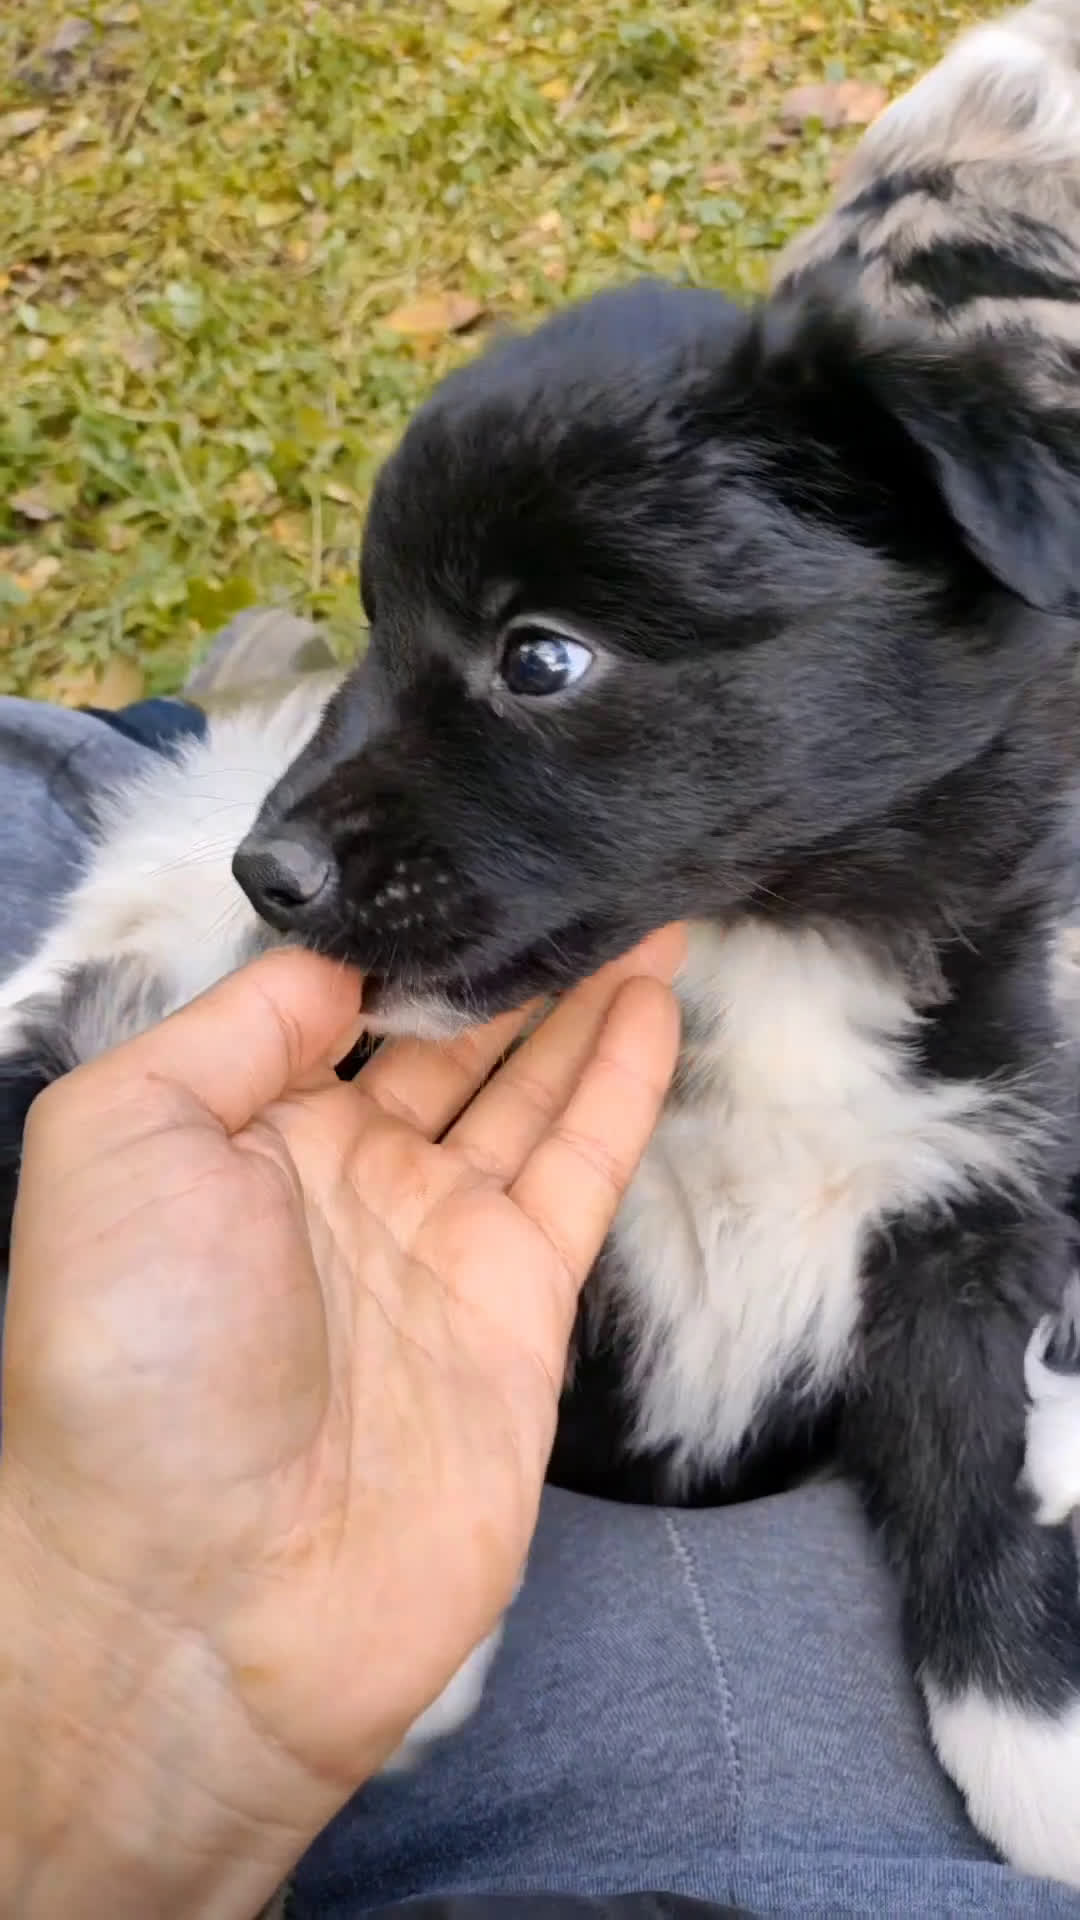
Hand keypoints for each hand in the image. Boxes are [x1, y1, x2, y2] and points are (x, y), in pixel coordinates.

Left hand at [0, 929, 681, 1917]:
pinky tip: (655, 998)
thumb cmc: (131, 1358)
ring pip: (527, 1086)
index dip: (403, 928)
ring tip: (643, 899)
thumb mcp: (121, 1138)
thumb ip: (234, 1028)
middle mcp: (340, 1176)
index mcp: (235, 1131)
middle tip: (583, 852)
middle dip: (509, 950)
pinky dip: (621, 1082)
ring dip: (586, 995)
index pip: (336, 1000)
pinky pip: (579, 1168)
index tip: (467, 838)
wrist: (203, 1600)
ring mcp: (436, 1241)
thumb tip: (342, 962)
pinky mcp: (520, 1306)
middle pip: (445, 1035)